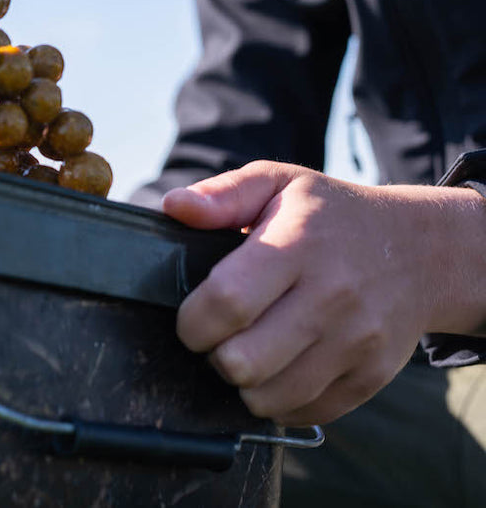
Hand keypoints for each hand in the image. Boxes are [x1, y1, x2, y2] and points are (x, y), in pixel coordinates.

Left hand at [162, 161, 485, 424]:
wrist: (421, 250)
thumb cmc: (332, 216)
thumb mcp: (279, 183)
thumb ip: (222, 195)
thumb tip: (174, 206)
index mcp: (300, 244)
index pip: (227, 301)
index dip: (192, 320)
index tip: (192, 317)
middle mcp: (332, 296)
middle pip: (242, 361)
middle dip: (213, 355)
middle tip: (220, 336)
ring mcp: (356, 341)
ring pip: (269, 397)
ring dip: (243, 382)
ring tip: (248, 351)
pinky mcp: (371, 375)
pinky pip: (305, 412)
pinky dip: (280, 400)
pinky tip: (279, 368)